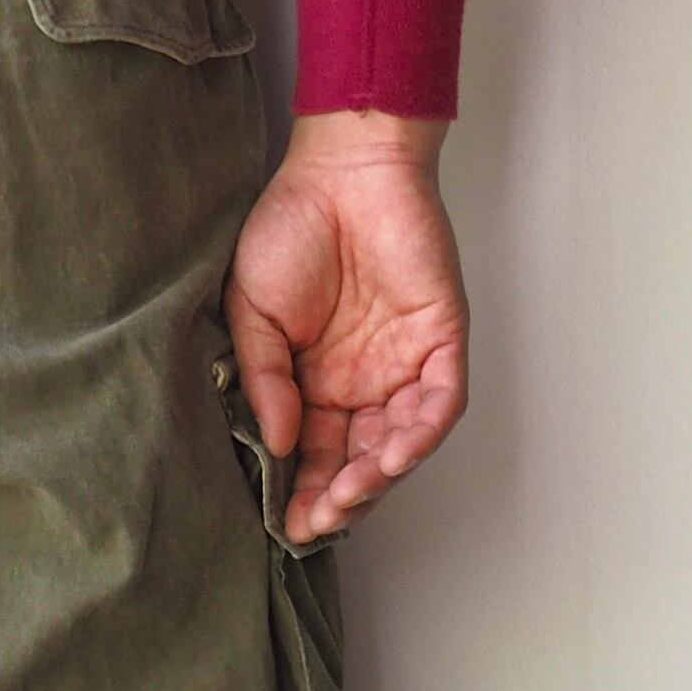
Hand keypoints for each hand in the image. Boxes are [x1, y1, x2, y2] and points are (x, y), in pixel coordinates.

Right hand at [225, 113, 468, 545]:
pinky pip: (440, 401)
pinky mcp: (440, 340)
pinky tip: (395, 455)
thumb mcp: (251, 312)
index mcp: (314, 382)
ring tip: (352, 494)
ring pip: (402, 441)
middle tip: (320, 520)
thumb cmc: (290, 228)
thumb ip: (265, 380)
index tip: (287, 523)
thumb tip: (279, 446)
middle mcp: (362, 382)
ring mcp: (403, 363)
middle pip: (360, 460)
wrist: (341, 167)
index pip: (314, 455)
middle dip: (342, 497)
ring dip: (380, 475)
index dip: (303, 492)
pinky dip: (422, 432)